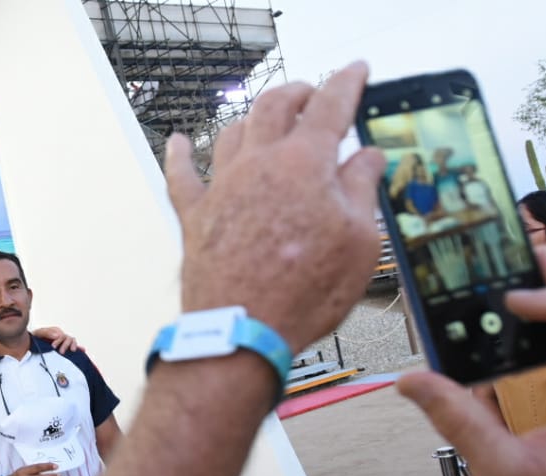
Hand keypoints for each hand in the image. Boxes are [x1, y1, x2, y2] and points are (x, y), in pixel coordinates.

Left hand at [32, 326, 78, 353]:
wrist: (32, 345)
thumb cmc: (35, 338)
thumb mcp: (38, 333)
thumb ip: (47, 333)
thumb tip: (58, 335)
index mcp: (57, 332)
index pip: (62, 335)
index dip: (59, 341)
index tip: (53, 347)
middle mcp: (62, 336)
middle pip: (68, 339)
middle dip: (66, 345)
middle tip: (61, 352)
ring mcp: (64, 343)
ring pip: (73, 342)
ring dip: (73, 346)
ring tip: (72, 351)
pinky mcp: (65, 349)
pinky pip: (74, 347)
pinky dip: (79, 348)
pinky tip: (83, 350)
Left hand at [163, 61, 384, 352]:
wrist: (241, 332)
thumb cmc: (302, 293)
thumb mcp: (359, 242)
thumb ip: (361, 191)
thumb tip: (367, 158)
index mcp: (305, 163)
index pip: (331, 106)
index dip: (347, 83)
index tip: (356, 72)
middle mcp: (258, 164)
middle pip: (275, 106)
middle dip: (298, 92)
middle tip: (312, 93)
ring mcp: (222, 188)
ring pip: (232, 133)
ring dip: (252, 119)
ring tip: (265, 119)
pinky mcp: (195, 217)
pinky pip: (181, 176)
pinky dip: (180, 155)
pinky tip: (179, 143)